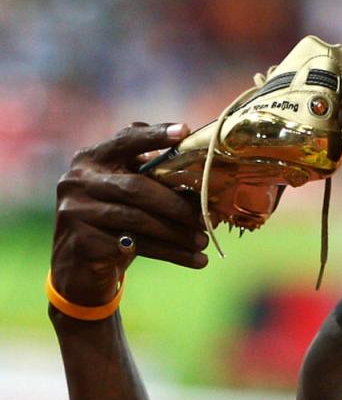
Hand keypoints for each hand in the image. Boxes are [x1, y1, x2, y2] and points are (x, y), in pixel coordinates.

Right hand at [51, 123, 207, 306]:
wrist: (80, 268)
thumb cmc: (114, 224)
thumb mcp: (126, 196)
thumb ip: (150, 178)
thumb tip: (204, 177)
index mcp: (91, 159)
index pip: (125, 140)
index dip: (155, 136)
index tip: (185, 131)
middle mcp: (78, 181)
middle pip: (136, 187)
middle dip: (177, 204)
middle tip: (207, 217)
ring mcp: (75, 212)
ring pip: (137, 219)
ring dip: (177, 232)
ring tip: (204, 241)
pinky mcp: (82, 242)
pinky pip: (135, 247)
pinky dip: (171, 253)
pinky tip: (195, 259)